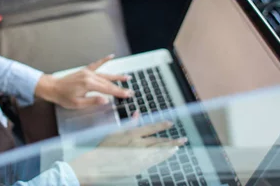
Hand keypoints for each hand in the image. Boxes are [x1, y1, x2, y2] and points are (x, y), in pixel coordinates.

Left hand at [35, 54, 132, 108]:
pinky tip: (111, 56)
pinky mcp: (85, 71)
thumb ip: (92, 101)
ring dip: (116, 76)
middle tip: (130, 91)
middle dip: (120, 87)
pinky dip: (104, 60)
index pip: (107, 89)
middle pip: (108, 82)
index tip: (128, 95)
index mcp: (88, 85)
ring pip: (105, 75)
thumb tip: (105, 100)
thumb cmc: (63, 97)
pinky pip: (96, 64)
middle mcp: (89, 76)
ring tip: (127, 77)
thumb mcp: (77, 104)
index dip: (118, 92)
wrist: (52, 87)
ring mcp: (88, 72)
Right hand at [68, 119, 186, 184]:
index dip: (161, 125)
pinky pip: (153, 161)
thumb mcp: (116, 131)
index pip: (150, 128)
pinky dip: (161, 157)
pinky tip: (166, 155)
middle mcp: (137, 145)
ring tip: (178, 146)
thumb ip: (129, 123)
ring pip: (158, 152)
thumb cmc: (104, 146)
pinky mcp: (138, 167)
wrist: (97, 164)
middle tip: (183, 139)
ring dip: (169, 149)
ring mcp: (138, 157)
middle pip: (158, 142)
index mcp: (131, 135)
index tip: (170, 123)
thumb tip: (137, 113)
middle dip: (172, 140)